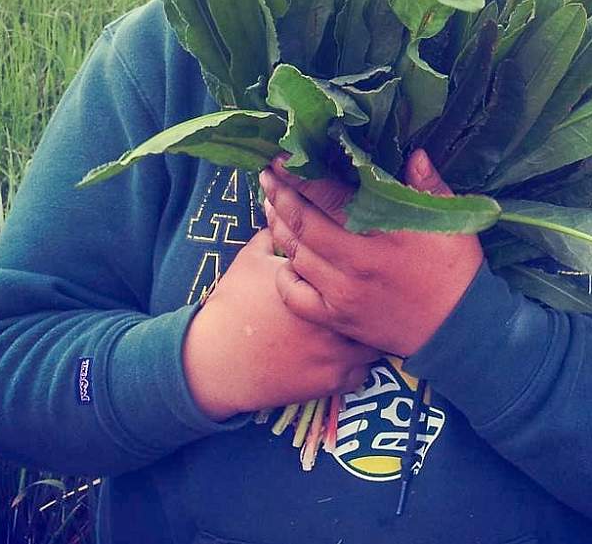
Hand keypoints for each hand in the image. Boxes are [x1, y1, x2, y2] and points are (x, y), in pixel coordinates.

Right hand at [181, 228, 378, 419]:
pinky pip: (364, 373)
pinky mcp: (331, 380)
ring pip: (376, 341)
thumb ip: (275, 233)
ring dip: (372, 334)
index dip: (365, 265)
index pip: (357, 265)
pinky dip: (360, 367)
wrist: (216, 359)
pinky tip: (349, 356)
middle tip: (374, 295)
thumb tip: (285, 210)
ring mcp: (336, 350)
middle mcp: (334, 314)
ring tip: (365, 327)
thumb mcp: (251, 258)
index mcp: (318, 280)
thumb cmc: (233, 304)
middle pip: (375, 304)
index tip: (365, 266)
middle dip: (376, 299)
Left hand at [260, 150, 483, 356]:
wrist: (459, 329)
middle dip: (279, 195)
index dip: (301, 177)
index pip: (329, 198)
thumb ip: (428, 186)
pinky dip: (284, 275)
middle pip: (302, 224)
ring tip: (270, 204)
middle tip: (267, 175)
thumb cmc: (455, 270)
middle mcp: (355, 264)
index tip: (283, 160)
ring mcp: (342, 295)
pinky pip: (296, 297)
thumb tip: (414, 153)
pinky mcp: (337, 319)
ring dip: (277, 227)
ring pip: (295, 255)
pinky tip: (286, 258)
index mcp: (382, 235)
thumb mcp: (451, 222)